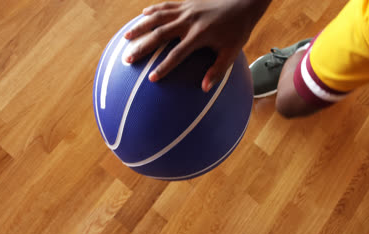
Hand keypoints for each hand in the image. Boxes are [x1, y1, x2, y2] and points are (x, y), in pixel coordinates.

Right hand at [124, 0, 269, 91]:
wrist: (243, 1)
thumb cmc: (238, 30)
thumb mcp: (231, 51)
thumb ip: (217, 70)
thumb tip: (204, 89)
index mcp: (199, 35)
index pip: (177, 54)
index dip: (164, 67)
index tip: (151, 79)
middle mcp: (188, 22)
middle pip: (159, 35)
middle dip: (142, 47)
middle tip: (128, 59)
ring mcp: (185, 10)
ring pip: (157, 18)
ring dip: (140, 27)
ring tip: (125, 38)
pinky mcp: (186, 3)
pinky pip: (165, 6)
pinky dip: (152, 10)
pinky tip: (142, 16)